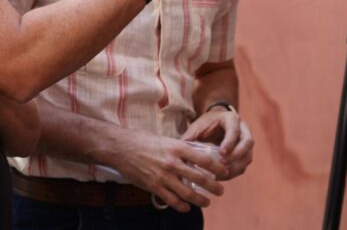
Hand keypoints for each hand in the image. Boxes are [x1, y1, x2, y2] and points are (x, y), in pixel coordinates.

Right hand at [107, 128, 229, 212]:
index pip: (204, 159)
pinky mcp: (153, 186)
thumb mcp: (167, 140)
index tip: (224, 172)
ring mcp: (163, 176)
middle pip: (199, 178)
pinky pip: (171, 200)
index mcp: (178, 148)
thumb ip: (181, 149)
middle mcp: (172, 162)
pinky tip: (187, 207)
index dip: (217, 168)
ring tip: (207, 202)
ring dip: (200, 200)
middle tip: (221, 191)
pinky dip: (181, 206)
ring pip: (187, 192)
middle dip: (213, 187)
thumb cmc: (144, 141)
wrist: (121, 147)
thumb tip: (196, 155)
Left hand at [181, 109, 253, 179]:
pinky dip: (234, 172)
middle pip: (248, 143)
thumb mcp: (198, 126)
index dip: (230, 142)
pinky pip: (243, 165)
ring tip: (221, 175)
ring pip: (248, 156)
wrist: (216, 121)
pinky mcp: (245, 153)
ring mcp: (246, 141)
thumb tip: (178, 153)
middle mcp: (243, 129)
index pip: (235, 130)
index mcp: (231, 119)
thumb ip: (190, 137)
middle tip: (223, 165)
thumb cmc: (206, 124)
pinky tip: (221, 178)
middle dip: (237, 155)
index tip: (221, 153)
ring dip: (236, 167)